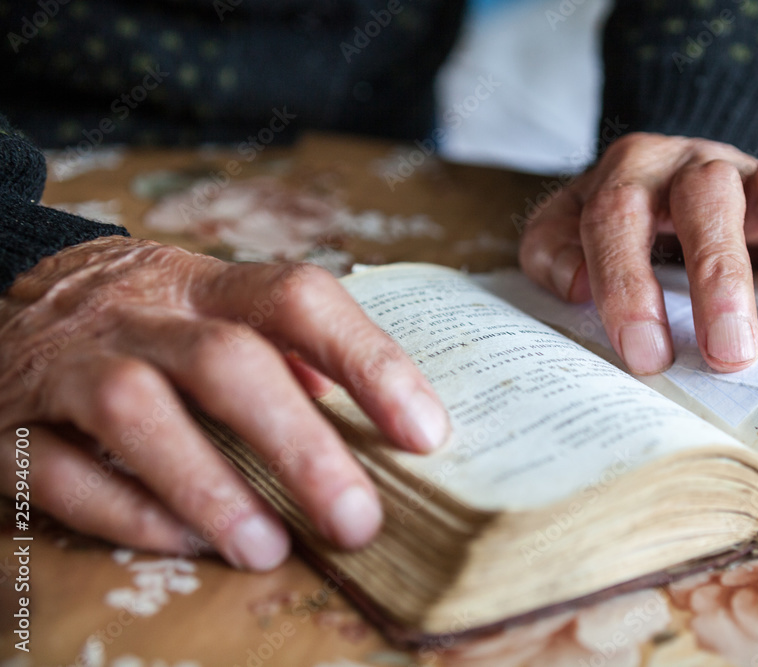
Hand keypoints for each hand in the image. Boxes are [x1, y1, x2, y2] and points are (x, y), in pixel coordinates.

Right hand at [0, 237, 449, 569]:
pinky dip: (127, 511)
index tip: (425, 433)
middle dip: (298, 445)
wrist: (2, 297)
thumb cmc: (138, 318)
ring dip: (209, 486)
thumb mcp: (206, 305)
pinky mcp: (9, 423)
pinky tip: (186, 543)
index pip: (297, 298)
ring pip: (134, 410)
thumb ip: (281, 347)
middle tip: (357, 519)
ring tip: (270, 549)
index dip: (367, 361)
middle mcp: (138, 313)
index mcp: (203, 282)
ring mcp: (67, 363)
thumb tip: (362, 404)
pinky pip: (60, 470)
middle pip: (225, 361)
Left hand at [519, 134, 757, 373]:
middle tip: (730, 355)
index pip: (618, 214)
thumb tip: (577, 283)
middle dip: (720, 277)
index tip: (646, 356)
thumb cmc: (612, 231)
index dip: (628, 285)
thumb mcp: (563, 236)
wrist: (666, 191)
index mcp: (629, 172)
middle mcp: (696, 164)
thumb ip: (551, 253)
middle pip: (708, 195)